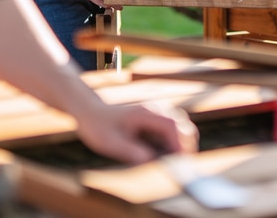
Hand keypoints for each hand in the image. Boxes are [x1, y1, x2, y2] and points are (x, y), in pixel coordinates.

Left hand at [76, 101, 198, 163]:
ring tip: (175, 163)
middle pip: (182, 125)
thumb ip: (129, 151)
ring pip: (180, 127)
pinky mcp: (155, 119)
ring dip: (182, 144)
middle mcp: (155, 110)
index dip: (180, 144)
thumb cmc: (98, 127)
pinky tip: (166, 156)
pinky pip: (172, 130)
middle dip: (186, 145)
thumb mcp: (110, 143)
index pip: (172, 126)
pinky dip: (174, 142)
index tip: (181, 160)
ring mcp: (157, 113)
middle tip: (182, 165)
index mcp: (146, 113)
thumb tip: (149, 160)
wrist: (90, 112)